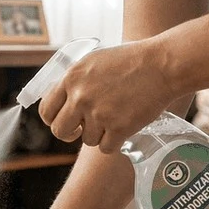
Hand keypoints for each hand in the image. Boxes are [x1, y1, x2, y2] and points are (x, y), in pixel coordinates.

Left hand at [39, 39, 183, 153]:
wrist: (162, 65)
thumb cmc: (131, 60)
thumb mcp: (94, 62)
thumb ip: (75, 81)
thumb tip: (61, 101)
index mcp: (71, 78)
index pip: (46, 110)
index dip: (53, 119)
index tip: (64, 121)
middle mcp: (81, 97)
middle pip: (59, 131)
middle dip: (70, 134)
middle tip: (81, 130)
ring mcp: (99, 114)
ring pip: (87, 140)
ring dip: (99, 135)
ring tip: (115, 118)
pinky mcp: (119, 128)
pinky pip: (106, 148)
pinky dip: (114, 143)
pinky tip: (123, 129)